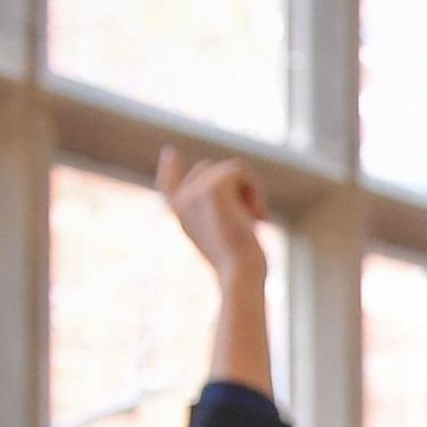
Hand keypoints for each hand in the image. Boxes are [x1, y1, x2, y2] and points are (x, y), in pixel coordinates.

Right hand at [157, 147, 266, 280]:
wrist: (240, 274)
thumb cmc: (241, 264)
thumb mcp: (228, 236)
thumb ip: (220, 214)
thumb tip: (233, 189)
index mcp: (182, 216)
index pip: (168, 185)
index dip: (170, 169)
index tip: (170, 153)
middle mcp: (182, 202)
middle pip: (209, 168)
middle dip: (237, 186)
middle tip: (251, 220)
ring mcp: (194, 192)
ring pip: (230, 169)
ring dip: (250, 191)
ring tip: (254, 220)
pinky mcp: (212, 188)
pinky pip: (240, 170)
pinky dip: (256, 190)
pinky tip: (258, 216)